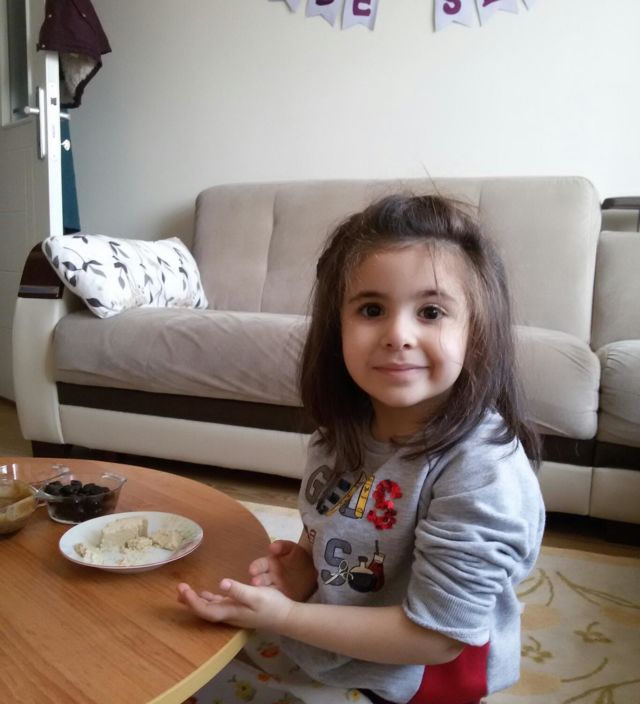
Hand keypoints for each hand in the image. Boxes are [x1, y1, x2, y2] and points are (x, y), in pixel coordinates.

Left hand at [177, 579, 294, 630]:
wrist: (286, 617)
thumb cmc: (272, 605)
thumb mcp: (256, 595)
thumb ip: (238, 590)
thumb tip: (221, 583)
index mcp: (230, 612)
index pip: (205, 609)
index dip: (192, 601)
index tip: (183, 589)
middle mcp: (228, 615)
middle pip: (203, 611)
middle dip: (189, 601)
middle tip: (179, 588)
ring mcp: (233, 612)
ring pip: (209, 608)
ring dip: (196, 601)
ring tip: (184, 592)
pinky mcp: (239, 609)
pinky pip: (218, 605)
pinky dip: (209, 599)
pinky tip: (206, 594)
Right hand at [248, 540, 316, 601]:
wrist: (316, 570)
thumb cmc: (301, 557)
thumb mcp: (293, 549)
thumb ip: (282, 546)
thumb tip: (271, 547)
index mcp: (271, 563)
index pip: (260, 565)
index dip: (256, 567)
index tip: (252, 570)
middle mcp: (271, 576)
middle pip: (261, 579)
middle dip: (257, 581)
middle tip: (255, 583)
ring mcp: (276, 587)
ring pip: (267, 590)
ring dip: (262, 591)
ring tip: (261, 592)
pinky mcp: (283, 597)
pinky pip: (276, 598)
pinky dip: (273, 599)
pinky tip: (271, 599)